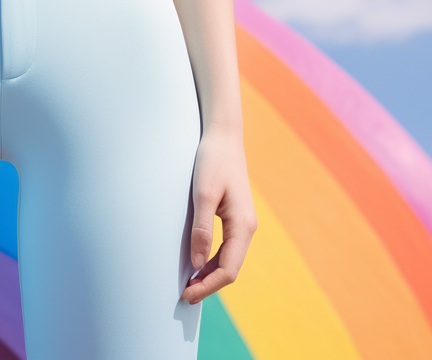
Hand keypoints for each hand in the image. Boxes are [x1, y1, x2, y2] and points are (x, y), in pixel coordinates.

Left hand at [181, 125, 256, 304]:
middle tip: (184, 295)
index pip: (228, 269)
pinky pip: (226, 247)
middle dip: (208, 284)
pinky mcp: (234, 216)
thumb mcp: (203, 193)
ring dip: (210, 274)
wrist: (223, 135)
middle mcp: (246, 228)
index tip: (187, 294)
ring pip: (228, 259)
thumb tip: (196, 263)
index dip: (208, 286)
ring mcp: (242, 223)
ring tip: (188, 284)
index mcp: (243, 225)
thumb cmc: (213, 160)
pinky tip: (197, 262)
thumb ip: (201, 228)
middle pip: (230, 268)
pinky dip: (211, 259)